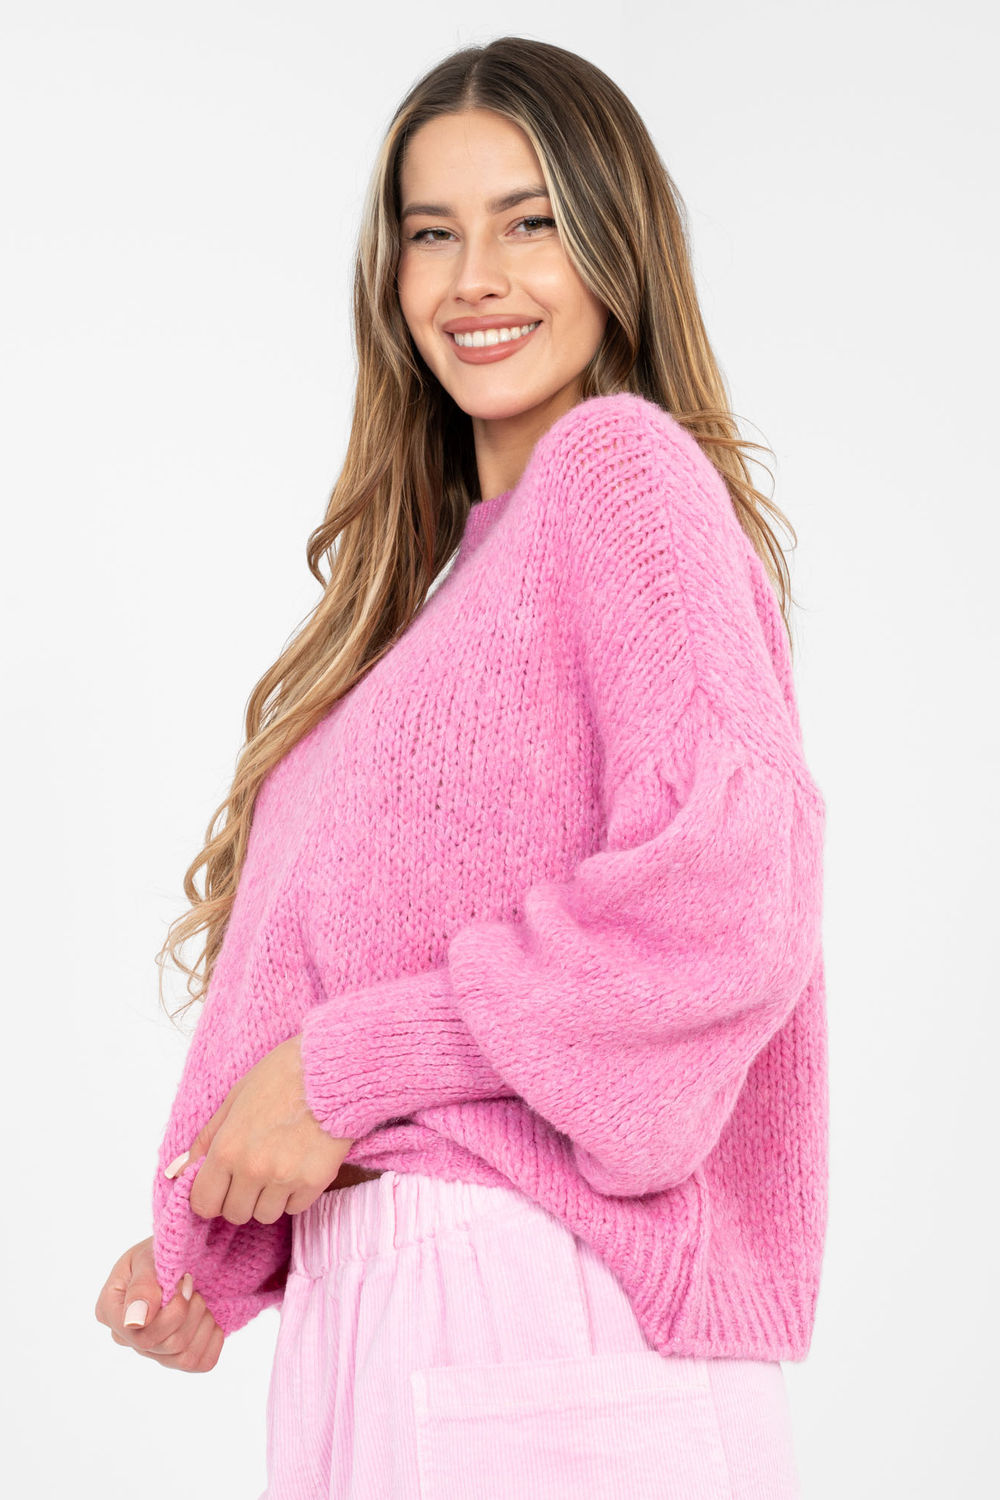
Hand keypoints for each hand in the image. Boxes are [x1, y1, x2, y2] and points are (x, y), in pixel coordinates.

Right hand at [94, 1236, 224, 1373]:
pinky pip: (202, 1363)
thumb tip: (134, 1322)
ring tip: (200, 1299)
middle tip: (194, 1285)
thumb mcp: (147, 1257)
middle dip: (192, 1311)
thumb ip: (141, 1287)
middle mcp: (128, 1338)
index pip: (141, 1334)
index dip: (174, 1310)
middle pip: (168, 1345)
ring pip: (185, 1357)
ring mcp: (153, 1352)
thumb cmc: (159, 1254)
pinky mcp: (178, 1358)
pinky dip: (213, 1338)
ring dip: (203, 1322)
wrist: (181, 1256)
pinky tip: (209, 1316)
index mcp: (111, 1312)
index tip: (187, 1280)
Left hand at [177, 1033, 352, 1225]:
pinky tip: (300, 1166)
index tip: (221, 1186)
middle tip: (253, 1171)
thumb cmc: (283, 1075)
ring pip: (266, 1214)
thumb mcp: (235, 1098)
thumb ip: (205, 1140)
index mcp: (227, 1148)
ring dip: (268, 1198)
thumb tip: (176, 1172)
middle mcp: (253, 1169)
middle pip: (235, 1213)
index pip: (204, 1203)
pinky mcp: (316, 1181)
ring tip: (279, 1166)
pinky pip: (296, 1207)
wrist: (333, 1067)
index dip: (210, 1197)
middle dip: (240, 1197)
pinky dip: (295, 1194)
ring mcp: (285, 1178)